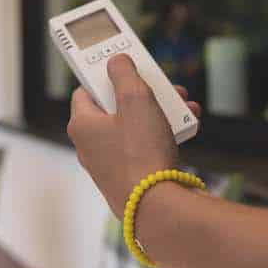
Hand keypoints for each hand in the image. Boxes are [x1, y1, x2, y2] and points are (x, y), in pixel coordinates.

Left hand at [67, 53, 201, 214]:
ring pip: (134, 127)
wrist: (156, 206)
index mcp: (82, 125)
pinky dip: (162, 136)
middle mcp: (90, 146)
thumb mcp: (135, 100)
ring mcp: (110, 164)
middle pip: (116, 108)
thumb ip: (125, 74)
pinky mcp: (129, 178)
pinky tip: (184, 129)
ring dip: (159, 113)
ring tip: (182, 106)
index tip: (125, 69)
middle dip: (144, 94)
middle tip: (163, 87)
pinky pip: (144, 148)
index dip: (106, 77)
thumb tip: (116, 61)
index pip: (86, 90)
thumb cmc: (140, 153)